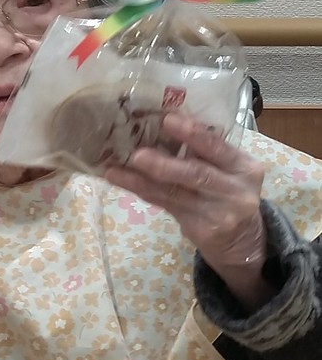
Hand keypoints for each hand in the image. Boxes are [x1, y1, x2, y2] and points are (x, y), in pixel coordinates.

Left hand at [105, 113, 269, 308]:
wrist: (242, 240)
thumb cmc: (229, 192)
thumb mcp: (231, 170)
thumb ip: (207, 152)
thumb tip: (161, 123)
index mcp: (245, 168)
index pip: (219, 148)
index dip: (193, 134)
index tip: (168, 120)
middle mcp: (235, 192)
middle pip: (197, 175)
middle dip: (164, 164)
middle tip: (137, 154)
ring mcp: (218, 214)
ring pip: (174, 193)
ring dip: (141, 180)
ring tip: (114, 169)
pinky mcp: (200, 230)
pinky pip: (165, 205)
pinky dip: (141, 191)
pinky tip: (120, 180)